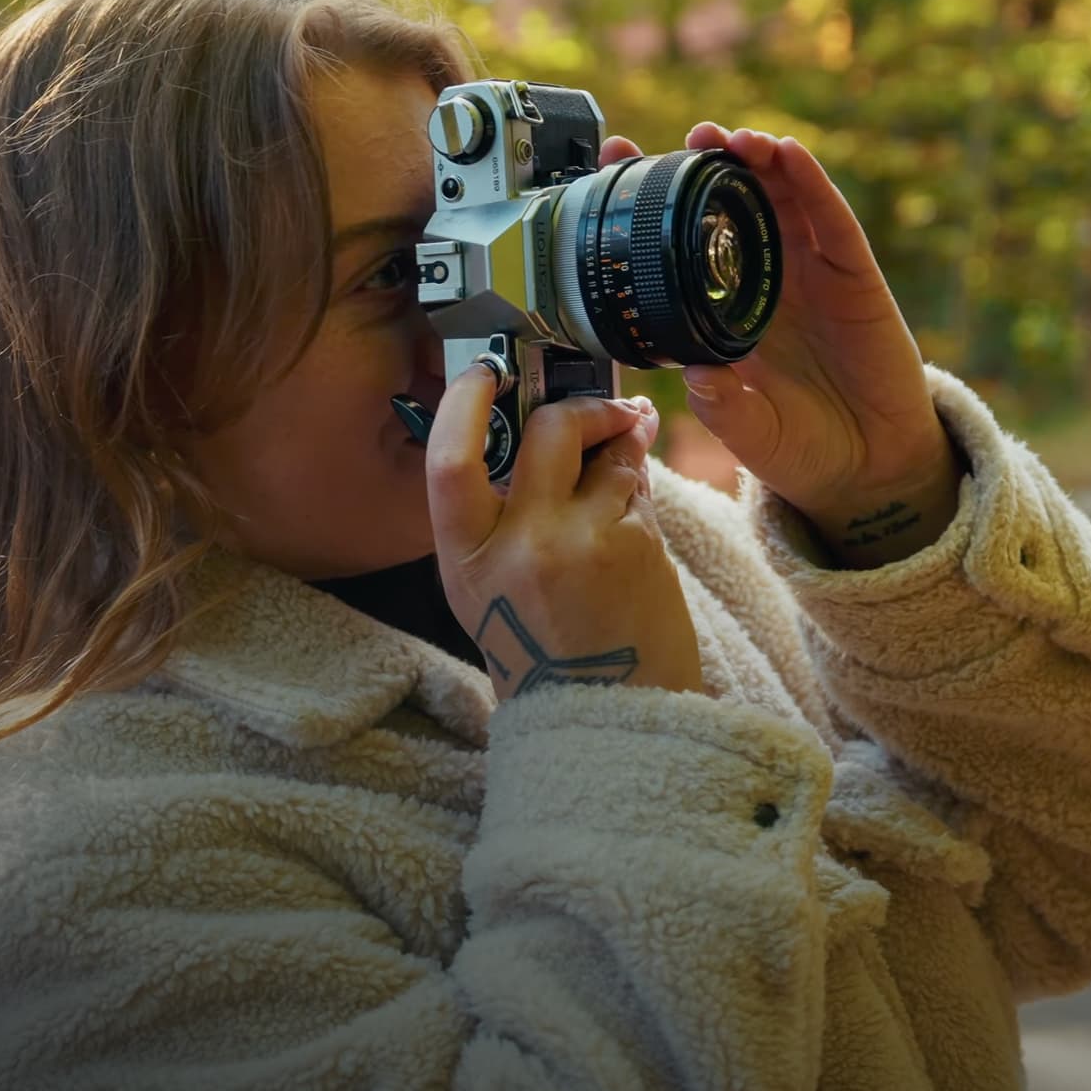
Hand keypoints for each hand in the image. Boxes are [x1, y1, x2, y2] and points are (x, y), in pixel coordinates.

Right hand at [425, 363, 705, 700]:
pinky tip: (636, 528)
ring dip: (626, 452)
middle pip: (548, 431)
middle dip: (583, 406)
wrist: (607, 719)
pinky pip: (641, 495)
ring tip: (630, 467)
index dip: (463, 403)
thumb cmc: (543, 653)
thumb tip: (540, 430)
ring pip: (611, 458)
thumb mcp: (491, 589)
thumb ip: (502, 517)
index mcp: (465, 559)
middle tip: (607, 409)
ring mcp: (582, 542)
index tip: (486, 370)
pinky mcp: (637, 548)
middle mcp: (518, 544)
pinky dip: (641, 498)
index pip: (449, 458)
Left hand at [600, 125, 966, 567]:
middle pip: (733, 204)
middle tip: (688, 138)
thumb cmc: (799, 446)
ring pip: (781, 199)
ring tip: (732, 138)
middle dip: (710, 164)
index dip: (654, 199)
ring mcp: (810, 272)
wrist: (867, 468)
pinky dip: (812, 185)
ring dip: (758, 161)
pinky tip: (791, 156)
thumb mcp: (750, 433)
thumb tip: (697, 378)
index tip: (619, 161)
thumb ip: (724, 408)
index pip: (682, 241)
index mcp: (724, 307)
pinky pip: (833, 222)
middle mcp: (763, 278)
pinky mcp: (855, 277)